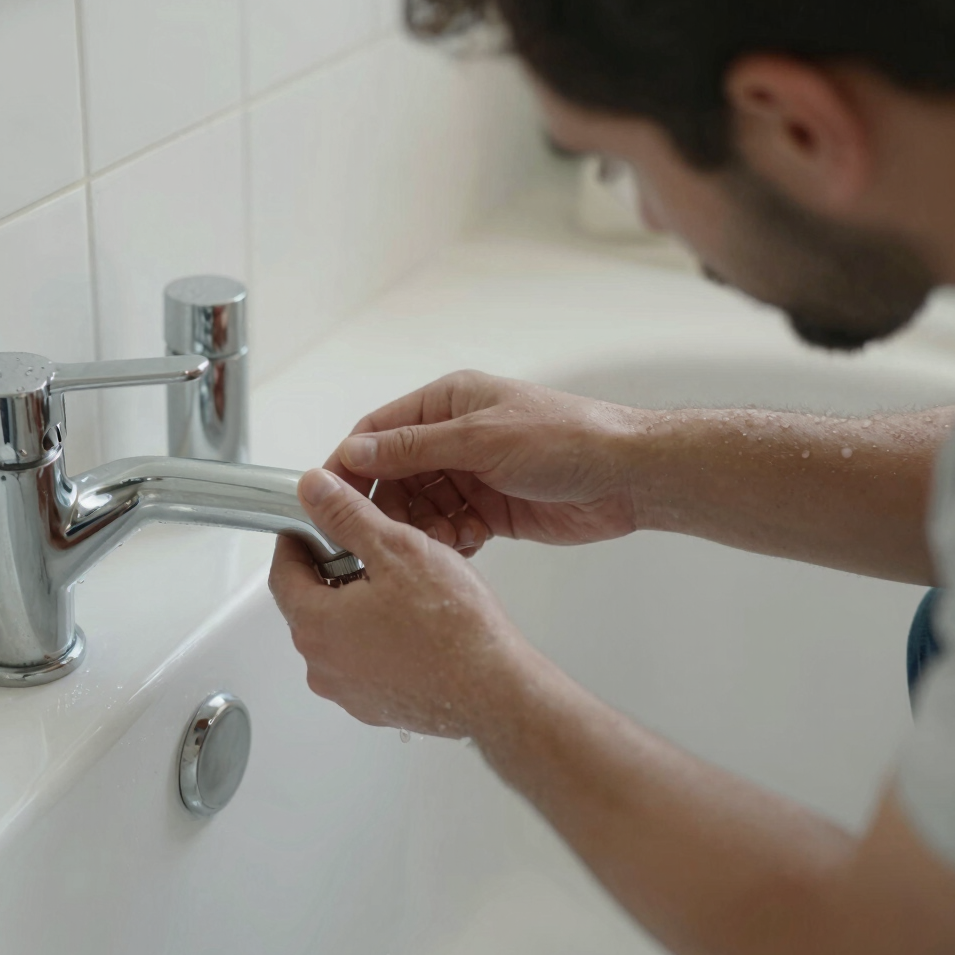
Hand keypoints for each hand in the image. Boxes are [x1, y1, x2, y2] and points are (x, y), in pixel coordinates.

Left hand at [269, 468, 540, 736]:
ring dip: (358, 608)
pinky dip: (380, 640)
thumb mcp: (398, 551)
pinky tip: (416, 626)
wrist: (494, 691)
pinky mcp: (377, 707)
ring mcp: (349, 692)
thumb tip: (314, 491)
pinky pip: (366, 663)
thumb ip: (349, 517)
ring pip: (340, 635)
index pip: (282, 572)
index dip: (298, 541)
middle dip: (333, 573)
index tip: (313, 526)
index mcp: (315, 624)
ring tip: (402, 588)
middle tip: (370, 551)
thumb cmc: (452, 627)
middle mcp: (322, 665)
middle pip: (310, 604)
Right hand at [324, 370, 648, 554]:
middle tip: (376, 535)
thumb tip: (355, 452)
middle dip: (385, 506)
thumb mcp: (481, 438)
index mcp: (448, 404)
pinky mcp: (491, 509)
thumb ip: (415, 448)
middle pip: (396, 474)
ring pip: (421, 507)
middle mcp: (455, 437)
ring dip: (418, 529)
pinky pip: (451, 528)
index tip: (328, 497)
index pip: (379, 431)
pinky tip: (460, 549)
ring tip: (426, 546)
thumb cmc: (566, 439)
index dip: (350, 464)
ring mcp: (473, 474)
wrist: (627, 477)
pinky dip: (448, 542)